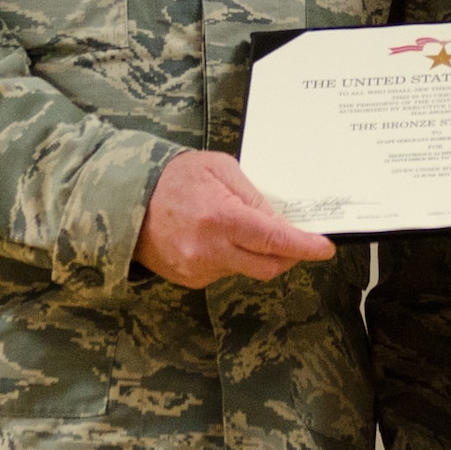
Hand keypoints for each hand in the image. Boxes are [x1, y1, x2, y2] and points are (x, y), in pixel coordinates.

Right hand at [133, 150, 335, 287]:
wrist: (125, 199)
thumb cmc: (176, 176)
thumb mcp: (221, 169)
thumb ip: (255, 197)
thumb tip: (282, 222)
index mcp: (221, 219)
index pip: (275, 240)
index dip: (304, 247)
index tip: (325, 248)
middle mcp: (210, 251)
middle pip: (268, 266)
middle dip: (287, 255)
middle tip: (294, 239)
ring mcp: (198, 269)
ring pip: (246, 270)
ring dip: (254, 253)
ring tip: (235, 225)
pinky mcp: (189, 280)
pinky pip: (224, 272)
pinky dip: (230, 258)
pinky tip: (214, 237)